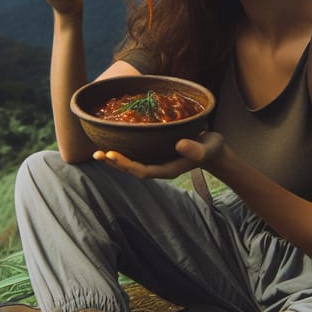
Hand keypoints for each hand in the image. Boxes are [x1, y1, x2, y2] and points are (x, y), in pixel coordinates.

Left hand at [93, 131, 225, 179]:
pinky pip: (136, 153)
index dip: (126, 165)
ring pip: (132, 162)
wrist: (213, 148)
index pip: (143, 171)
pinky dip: (124, 148)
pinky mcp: (155, 152)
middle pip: (132, 169)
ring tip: (98, 152)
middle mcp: (158, 166)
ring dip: (115, 158)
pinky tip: (113, 140)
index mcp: (168, 169)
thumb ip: (196, 149)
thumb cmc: (212, 148)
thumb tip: (179, 144)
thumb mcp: (208, 148)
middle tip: (98, 154)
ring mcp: (156, 160)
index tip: (112, 155)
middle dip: (115, 163)